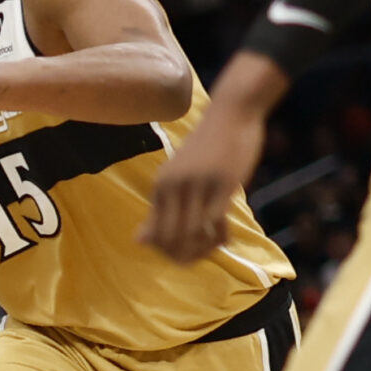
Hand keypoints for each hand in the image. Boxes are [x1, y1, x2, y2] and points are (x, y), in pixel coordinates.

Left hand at [140, 107, 264, 262]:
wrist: (231, 113)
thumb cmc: (206, 148)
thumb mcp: (177, 177)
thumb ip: (160, 210)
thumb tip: (138, 242)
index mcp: (160, 185)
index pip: (155, 235)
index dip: (169, 253)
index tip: (186, 255)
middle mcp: (175, 185)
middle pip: (172, 238)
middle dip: (186, 256)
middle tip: (202, 257)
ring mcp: (199, 184)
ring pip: (194, 233)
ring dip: (205, 249)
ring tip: (214, 247)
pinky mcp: (223, 182)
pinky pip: (217, 222)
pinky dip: (220, 237)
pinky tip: (226, 239)